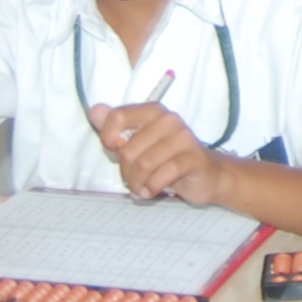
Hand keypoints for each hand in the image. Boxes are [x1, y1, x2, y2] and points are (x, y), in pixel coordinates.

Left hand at [88, 101, 228, 204]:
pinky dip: (152, 188)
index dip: (108, 138)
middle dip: (126, 172)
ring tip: (141, 188)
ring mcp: (183, 137)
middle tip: (133, 179)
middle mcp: (168, 120)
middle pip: (128, 149)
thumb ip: (115, 127)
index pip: (118, 116)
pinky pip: (163, 174)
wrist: (205, 175)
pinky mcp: (193, 157)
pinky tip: (152, 191)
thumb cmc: (167, 159)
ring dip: (138, 183)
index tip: (114, 150)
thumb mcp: (137, 143)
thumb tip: (95, 110)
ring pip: (144, 164)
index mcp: (152, 111)